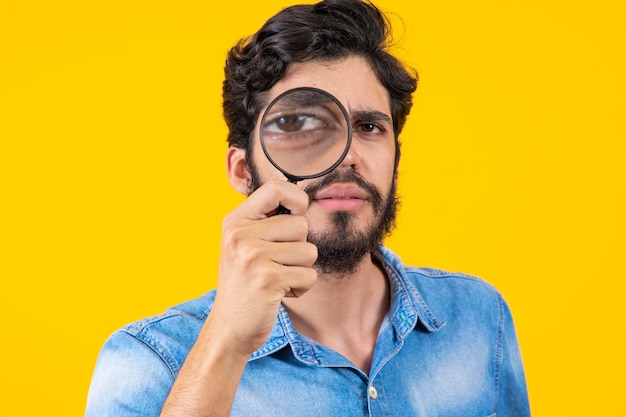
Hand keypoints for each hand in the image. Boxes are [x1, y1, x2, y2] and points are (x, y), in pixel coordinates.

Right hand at [210, 180, 317, 357]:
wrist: (229, 328)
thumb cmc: (245, 284)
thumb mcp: (245, 245)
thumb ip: (267, 221)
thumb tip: (303, 197)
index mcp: (235, 221)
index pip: (276, 188)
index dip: (296, 198)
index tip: (296, 214)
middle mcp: (240, 235)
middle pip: (301, 224)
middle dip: (299, 247)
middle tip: (276, 265)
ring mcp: (252, 257)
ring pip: (309, 251)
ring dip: (301, 270)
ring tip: (277, 280)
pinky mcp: (268, 280)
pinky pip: (309, 275)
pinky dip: (301, 288)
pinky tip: (279, 294)